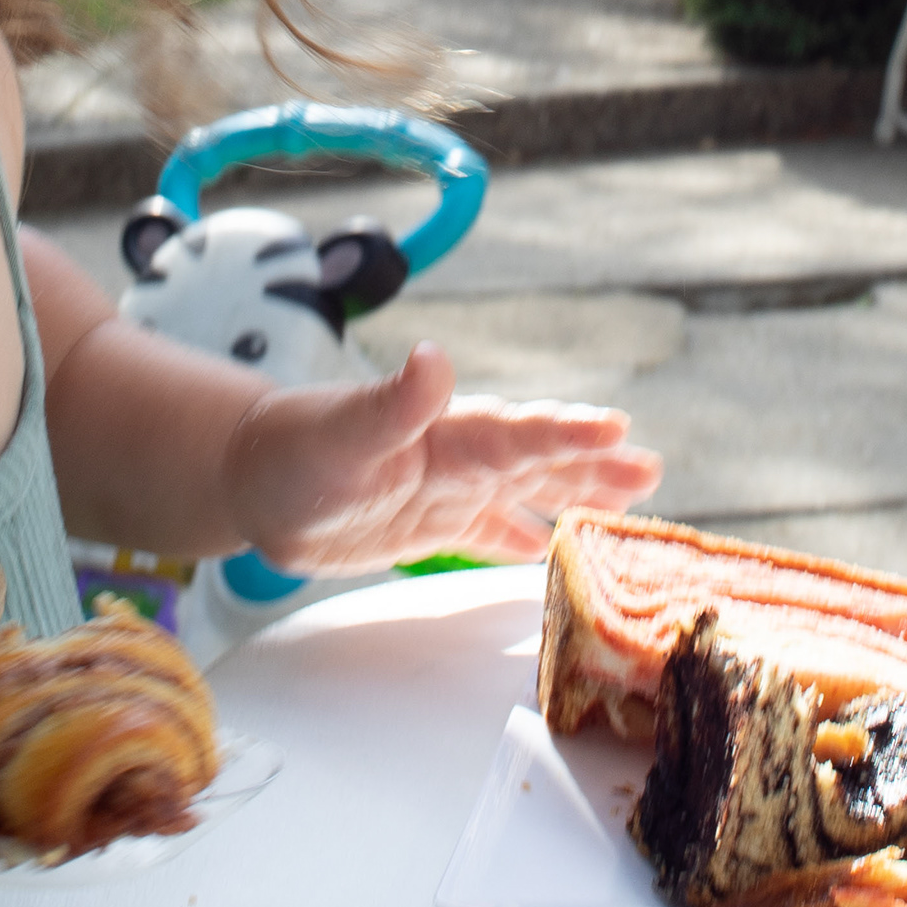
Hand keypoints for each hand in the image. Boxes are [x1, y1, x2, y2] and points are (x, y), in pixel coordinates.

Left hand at [225, 345, 660, 577]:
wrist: (256, 481)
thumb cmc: (293, 449)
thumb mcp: (341, 430)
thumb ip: (391, 402)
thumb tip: (434, 356)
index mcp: (444, 432)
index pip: (517, 433)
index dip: (566, 434)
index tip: (616, 430)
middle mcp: (456, 456)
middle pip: (538, 459)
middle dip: (593, 464)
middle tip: (650, 468)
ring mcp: (448, 489)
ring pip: (527, 490)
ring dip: (576, 493)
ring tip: (633, 498)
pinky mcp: (431, 523)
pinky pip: (493, 529)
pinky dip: (527, 538)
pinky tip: (556, 549)